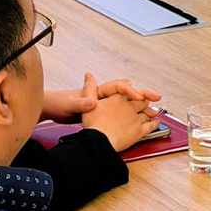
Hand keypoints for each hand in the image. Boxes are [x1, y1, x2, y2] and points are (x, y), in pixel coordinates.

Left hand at [40, 73, 161, 122]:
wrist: (53, 109)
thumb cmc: (61, 103)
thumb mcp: (71, 104)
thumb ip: (82, 102)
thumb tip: (91, 101)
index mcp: (99, 91)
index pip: (119, 86)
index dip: (130, 90)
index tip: (137, 97)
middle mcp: (104, 96)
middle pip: (128, 93)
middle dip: (143, 95)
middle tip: (157, 97)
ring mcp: (105, 105)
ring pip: (128, 104)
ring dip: (140, 107)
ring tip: (154, 113)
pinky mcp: (103, 115)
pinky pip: (122, 114)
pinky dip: (133, 118)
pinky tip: (141, 124)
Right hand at [82, 92, 159, 151]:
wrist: (99, 141)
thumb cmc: (93, 124)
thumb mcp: (89, 102)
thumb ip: (89, 88)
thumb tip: (88, 76)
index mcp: (118, 98)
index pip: (130, 91)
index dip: (134, 92)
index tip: (137, 93)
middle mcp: (129, 106)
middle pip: (141, 102)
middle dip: (144, 102)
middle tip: (148, 102)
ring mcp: (135, 118)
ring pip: (147, 113)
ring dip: (150, 112)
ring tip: (153, 112)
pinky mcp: (139, 131)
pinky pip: (150, 126)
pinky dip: (154, 124)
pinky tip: (156, 123)